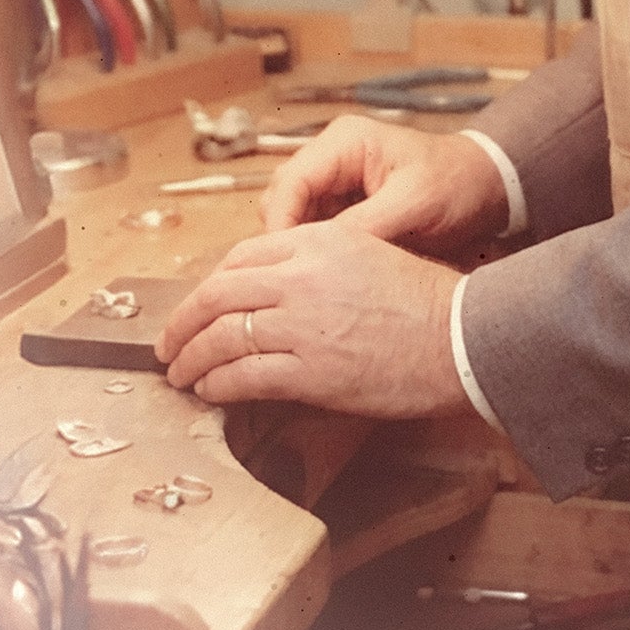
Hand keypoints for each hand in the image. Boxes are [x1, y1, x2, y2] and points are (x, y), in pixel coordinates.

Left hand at [155, 215, 470, 414]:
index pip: (242, 256)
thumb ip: (319, 264)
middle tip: (169, 342)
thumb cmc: (425, 302)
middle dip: (183, 322)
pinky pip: (244, 376)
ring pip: (222, 337)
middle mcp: (303, 275)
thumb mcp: (370, 254)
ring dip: (192, 359)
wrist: (459, 337)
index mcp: (320, 239)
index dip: (210, 284)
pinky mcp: (308, 371)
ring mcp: (302, 324)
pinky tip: (210, 390)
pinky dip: (218, 384)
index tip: (200, 304)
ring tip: (182, 373)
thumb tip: (274, 292)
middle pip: (218, 294)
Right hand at [261, 114, 509, 257]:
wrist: (484, 186)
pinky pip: (312, 230)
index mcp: (344, 142)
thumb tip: (320, 255)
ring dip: (298, 248)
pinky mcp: (342, 206)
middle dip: (284, 238)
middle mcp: (331, 157)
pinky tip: (327, 278)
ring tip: (313, 282)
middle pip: (281, 199)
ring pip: (291, 217)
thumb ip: (367, 224)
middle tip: (296, 280)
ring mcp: (335, 181)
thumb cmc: (455, 184)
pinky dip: (315, 253)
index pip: (290, 182)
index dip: (280, 225)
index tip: (284, 267)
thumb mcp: (414, 203)